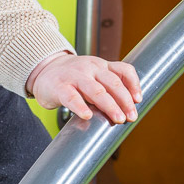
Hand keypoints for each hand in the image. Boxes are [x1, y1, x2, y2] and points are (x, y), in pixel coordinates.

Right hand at [26, 52, 141, 123]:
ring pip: (95, 90)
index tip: (138, 100)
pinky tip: (87, 115)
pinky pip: (71, 97)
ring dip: (109, 105)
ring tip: (118, 118)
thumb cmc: (74, 76)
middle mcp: (90, 68)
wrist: (44, 70)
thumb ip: (108, 87)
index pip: (123, 70)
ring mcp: (74, 76)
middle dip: (124, 100)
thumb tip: (128, 109)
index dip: (133, 84)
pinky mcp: (59, 87)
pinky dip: (80, 106)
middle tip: (131, 116)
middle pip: (112, 82)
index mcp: (101, 65)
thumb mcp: (94, 75)